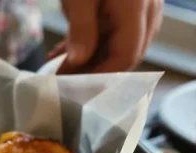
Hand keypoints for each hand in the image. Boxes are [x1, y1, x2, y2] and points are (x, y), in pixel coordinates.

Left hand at [48, 0, 163, 72]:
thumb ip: (81, 28)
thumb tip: (80, 61)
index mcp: (136, 10)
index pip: (126, 56)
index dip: (102, 76)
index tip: (75, 89)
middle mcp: (146, 11)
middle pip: (126, 54)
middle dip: (95, 71)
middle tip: (64, 83)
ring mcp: (141, 8)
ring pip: (119, 45)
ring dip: (90, 59)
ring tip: (60, 69)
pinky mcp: (130, 5)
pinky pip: (114, 32)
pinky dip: (90, 44)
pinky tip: (63, 52)